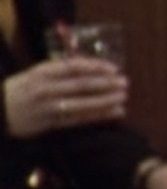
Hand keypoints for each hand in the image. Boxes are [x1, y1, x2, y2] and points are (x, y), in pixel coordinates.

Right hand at [3, 57, 127, 137]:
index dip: (96, 67)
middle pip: (81, 86)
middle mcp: (45, 89)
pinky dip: (98, 116)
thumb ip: (59, 69)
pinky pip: (77, 120)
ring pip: (81, 104)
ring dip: (105, 101)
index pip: (74, 67)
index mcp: (42, 72)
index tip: (114, 68)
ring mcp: (47, 107)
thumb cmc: (20, 89)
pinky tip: (114, 113)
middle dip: (106, 84)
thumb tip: (90, 65)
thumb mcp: (35, 73)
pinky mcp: (49, 123)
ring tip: (123, 98)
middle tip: (125, 82)